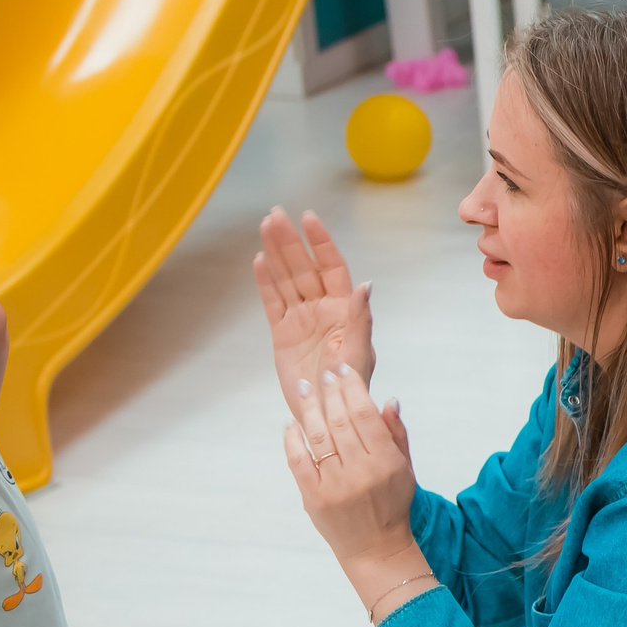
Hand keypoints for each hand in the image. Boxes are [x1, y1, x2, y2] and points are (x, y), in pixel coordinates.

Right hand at [255, 208, 376, 415]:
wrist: (327, 412)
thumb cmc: (351, 386)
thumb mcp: (359, 353)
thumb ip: (361, 319)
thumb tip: (366, 286)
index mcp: (345, 310)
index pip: (332, 268)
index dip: (321, 243)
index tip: (309, 219)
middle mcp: (322, 309)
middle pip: (304, 268)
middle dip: (291, 241)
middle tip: (275, 215)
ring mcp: (301, 319)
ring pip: (286, 279)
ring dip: (276, 254)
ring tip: (265, 226)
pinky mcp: (282, 333)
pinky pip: (272, 302)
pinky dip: (265, 282)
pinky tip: (259, 261)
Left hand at [281, 364, 417, 569]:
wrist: (376, 548)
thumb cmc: (392, 505)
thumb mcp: (404, 470)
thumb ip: (396, 434)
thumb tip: (388, 400)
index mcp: (386, 463)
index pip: (366, 415)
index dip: (353, 389)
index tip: (343, 372)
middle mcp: (361, 472)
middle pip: (341, 421)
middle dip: (330, 392)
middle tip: (323, 374)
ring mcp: (335, 485)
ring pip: (319, 436)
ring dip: (308, 408)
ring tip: (304, 389)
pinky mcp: (314, 497)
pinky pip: (298, 461)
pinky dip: (292, 440)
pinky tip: (291, 423)